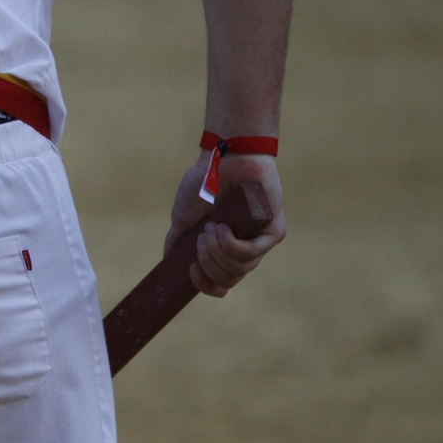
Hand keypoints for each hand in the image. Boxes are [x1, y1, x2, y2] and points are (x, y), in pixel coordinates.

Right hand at [163, 151, 286, 296]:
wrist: (224, 158)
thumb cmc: (205, 183)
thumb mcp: (183, 216)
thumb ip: (178, 239)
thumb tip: (167, 259)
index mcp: (224, 249)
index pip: (221, 283)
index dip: (204, 284)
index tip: (190, 270)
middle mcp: (244, 249)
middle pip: (229, 280)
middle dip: (208, 265)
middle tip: (200, 240)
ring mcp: (260, 241)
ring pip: (240, 269)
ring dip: (217, 251)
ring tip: (211, 227)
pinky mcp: (274, 231)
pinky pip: (252, 253)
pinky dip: (231, 244)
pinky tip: (222, 227)